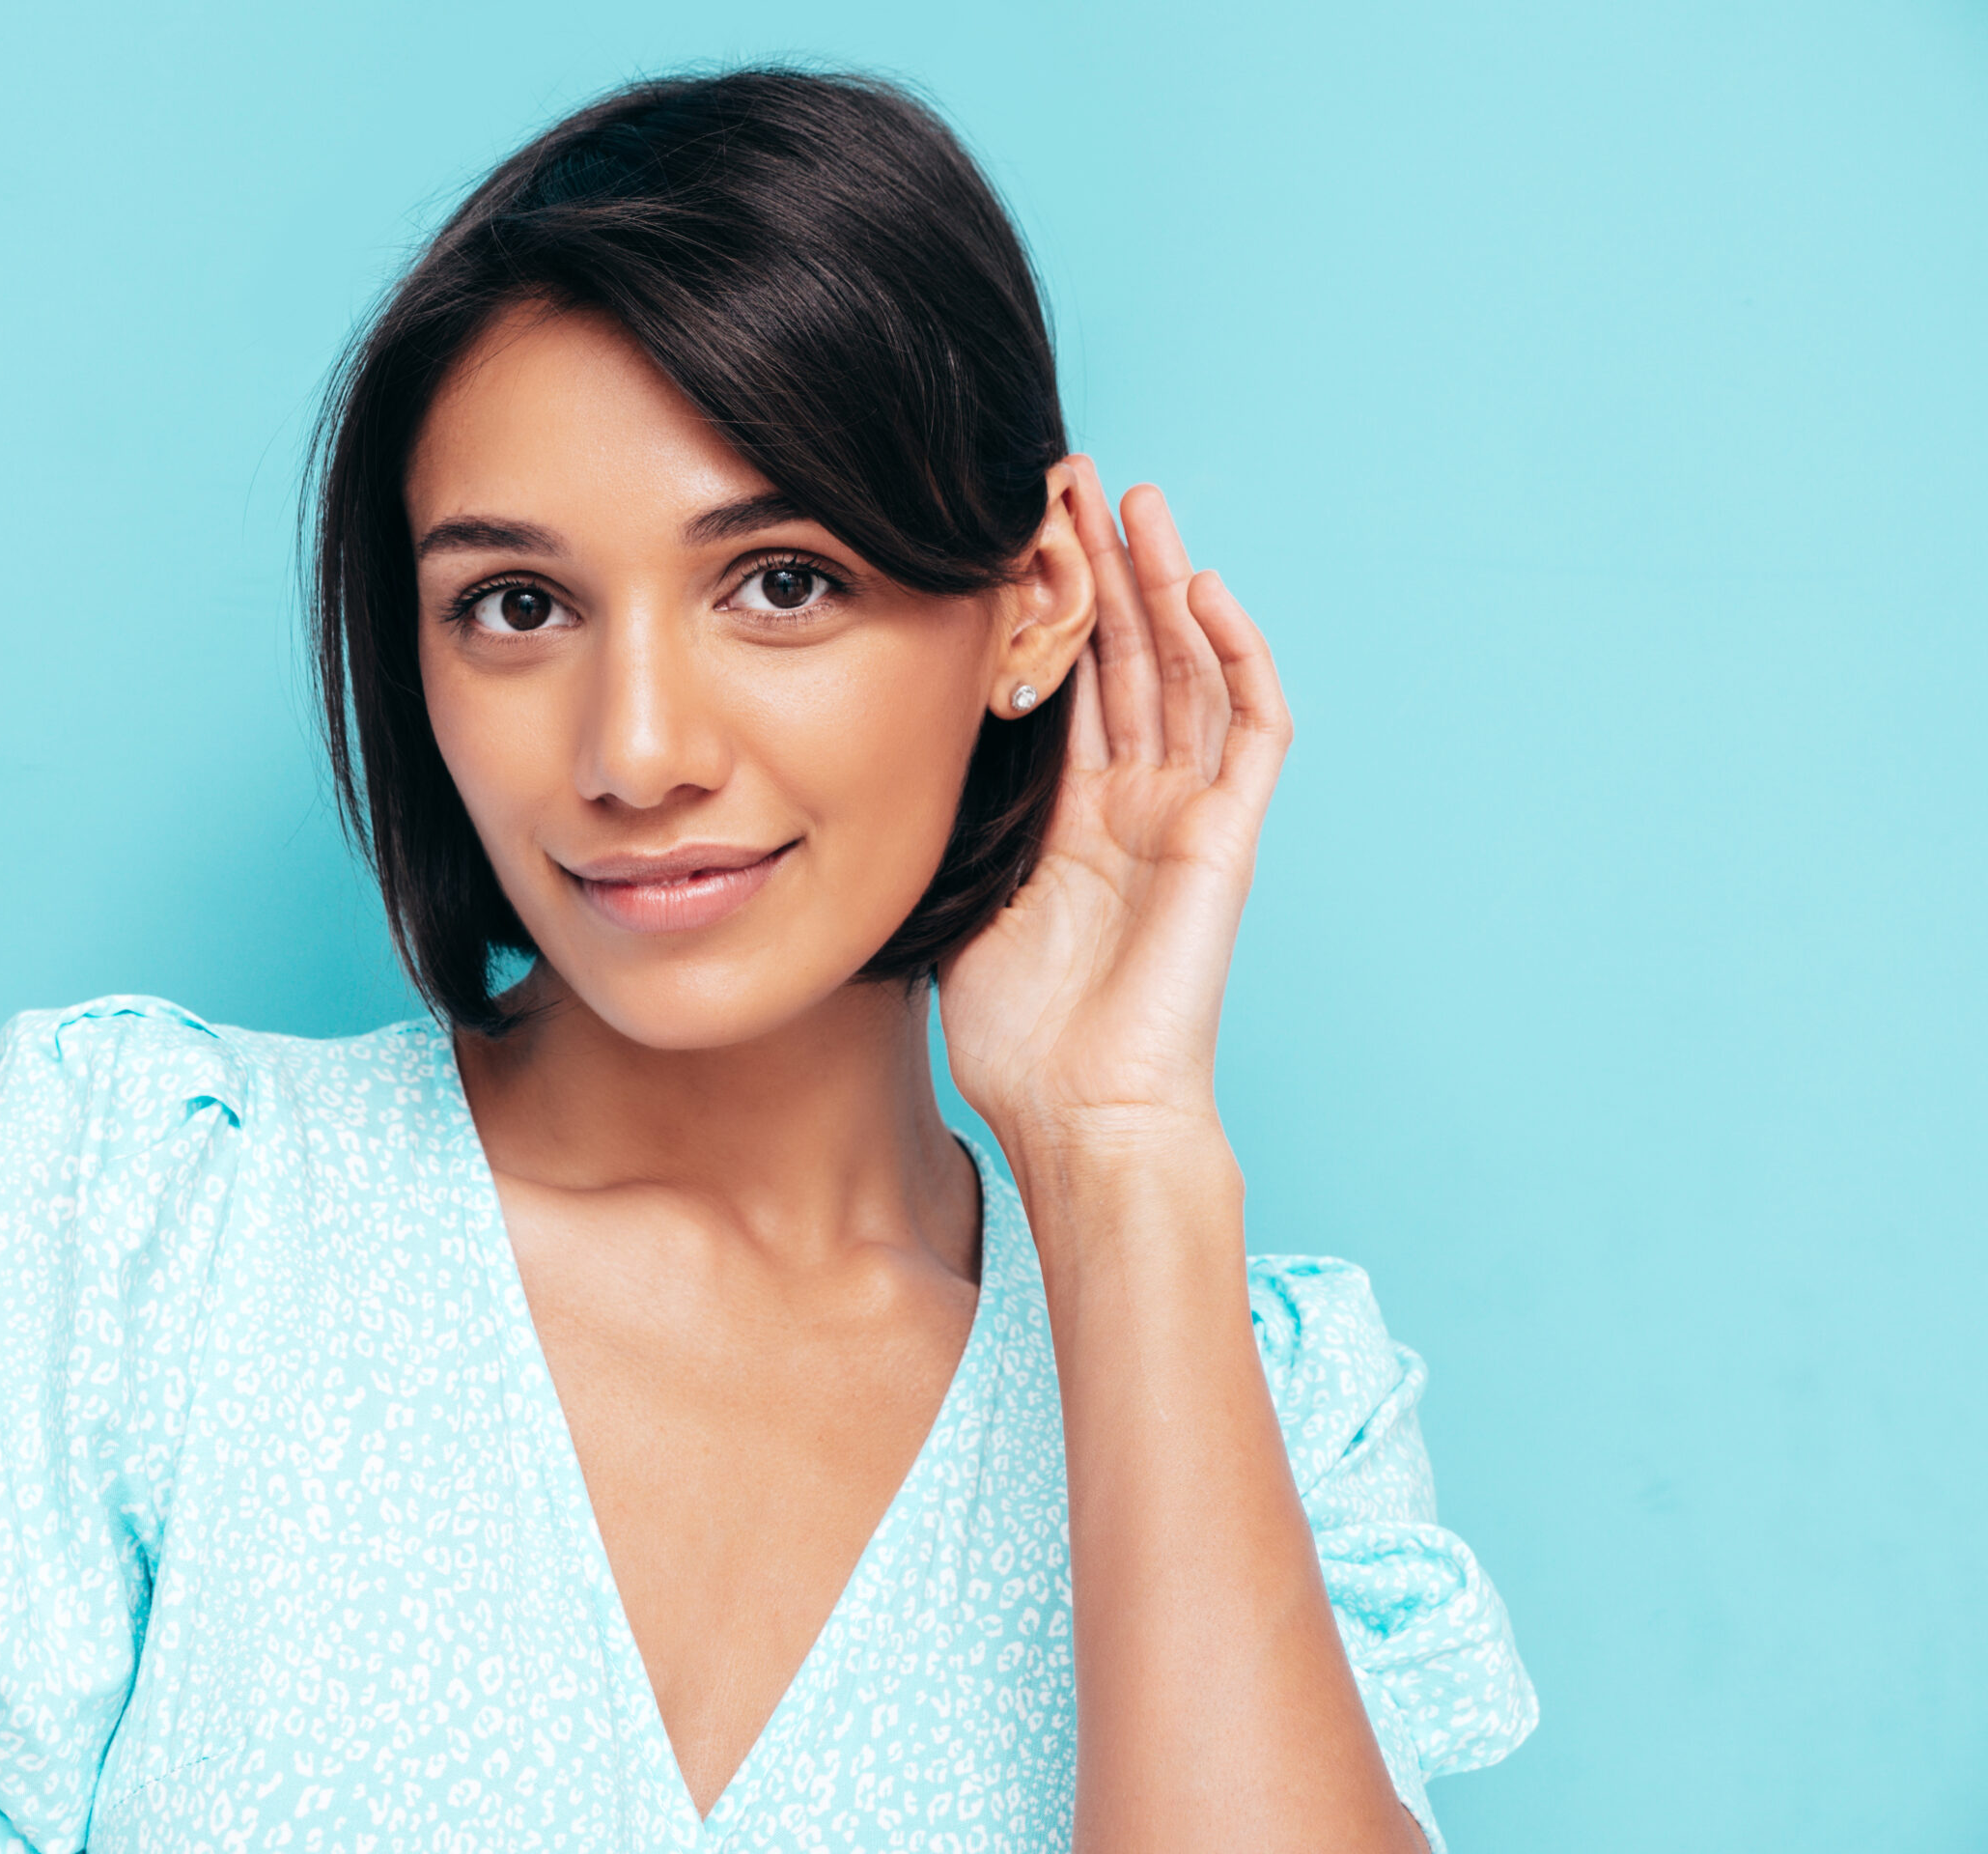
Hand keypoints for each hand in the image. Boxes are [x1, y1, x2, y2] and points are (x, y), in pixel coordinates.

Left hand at [939, 457, 1291, 1165]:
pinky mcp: (1229, 836)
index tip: (1006, 536)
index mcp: (1074, 822)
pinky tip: (1200, 587)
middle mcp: (1137, 805)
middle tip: (1066, 481)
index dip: (1045, 612)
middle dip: (1100, 568)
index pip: (1067, 687)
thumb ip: (952, 830)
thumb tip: (876, 765)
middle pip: (1128, 657)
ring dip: (1163, 583)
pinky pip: (1252, 727)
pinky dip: (1236, 654)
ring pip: (1186, 670)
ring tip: (1130, 500)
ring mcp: (1188, 815)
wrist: (1084, 1115)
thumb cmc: (1021, 1041)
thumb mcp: (962, 906)